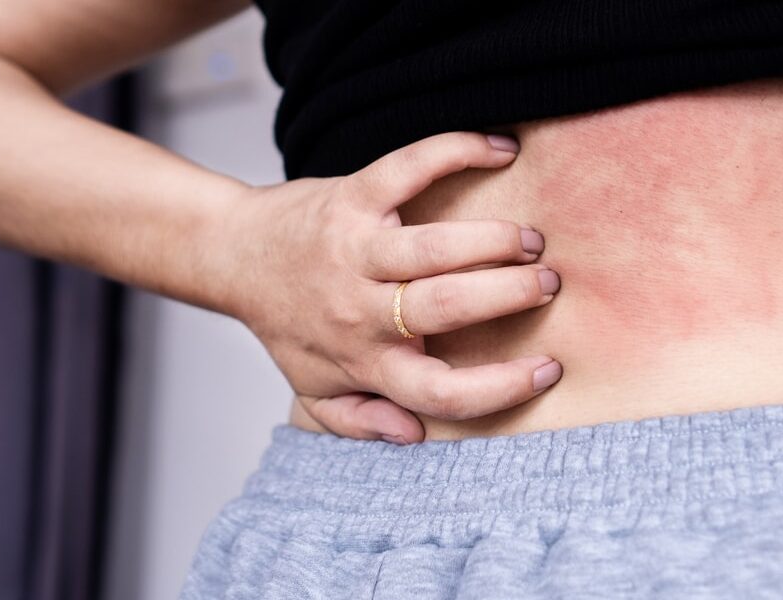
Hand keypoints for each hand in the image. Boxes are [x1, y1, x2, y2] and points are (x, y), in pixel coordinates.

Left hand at [209, 132, 562, 443]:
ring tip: (531, 240)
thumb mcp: (314, 387)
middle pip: (447, 307)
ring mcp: (354, 250)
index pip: (440, 392)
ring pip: (434, 248)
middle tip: (548, 283)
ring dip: (494, 240)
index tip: (548, 368)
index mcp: (364, 362)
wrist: (234, 257)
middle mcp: (359, 309)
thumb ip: (358, 420)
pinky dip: (457, 152)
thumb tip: (412, 434)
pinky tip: (500, 150)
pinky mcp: (350, 197)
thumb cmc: (288, 324)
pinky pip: (408, 169)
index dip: (501, 387)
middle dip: (510, 294)